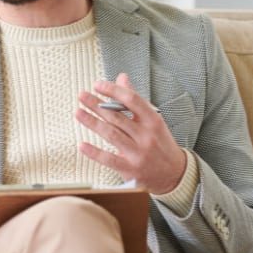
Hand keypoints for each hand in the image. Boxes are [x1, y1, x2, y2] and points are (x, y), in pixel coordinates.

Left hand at [74, 73, 186, 194]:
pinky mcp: (130, 169)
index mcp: (153, 121)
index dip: (113, 90)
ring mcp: (138, 153)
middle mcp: (146, 136)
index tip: (98, 85)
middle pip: (117, 117)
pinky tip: (82, 145)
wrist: (175, 174)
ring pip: (111, 134)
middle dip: (97, 104)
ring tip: (78, 112)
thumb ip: (135, 100)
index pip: (132, 100)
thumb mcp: (153, 120)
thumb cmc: (160, 143)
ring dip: (92, 122)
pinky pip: (109, 159)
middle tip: (82, 96)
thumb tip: (122, 78)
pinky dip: (94, 152)